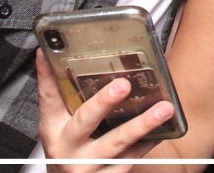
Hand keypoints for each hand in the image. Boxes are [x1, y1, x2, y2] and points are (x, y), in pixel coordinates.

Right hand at [36, 49, 174, 172]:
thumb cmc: (67, 146)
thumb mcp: (57, 122)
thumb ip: (57, 91)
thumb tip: (49, 52)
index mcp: (53, 128)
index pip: (49, 98)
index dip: (48, 76)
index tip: (49, 53)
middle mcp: (68, 148)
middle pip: (86, 121)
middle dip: (104, 102)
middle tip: (123, 84)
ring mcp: (89, 165)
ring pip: (118, 143)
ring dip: (143, 124)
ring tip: (164, 108)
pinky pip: (132, 158)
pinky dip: (149, 141)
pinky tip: (165, 126)